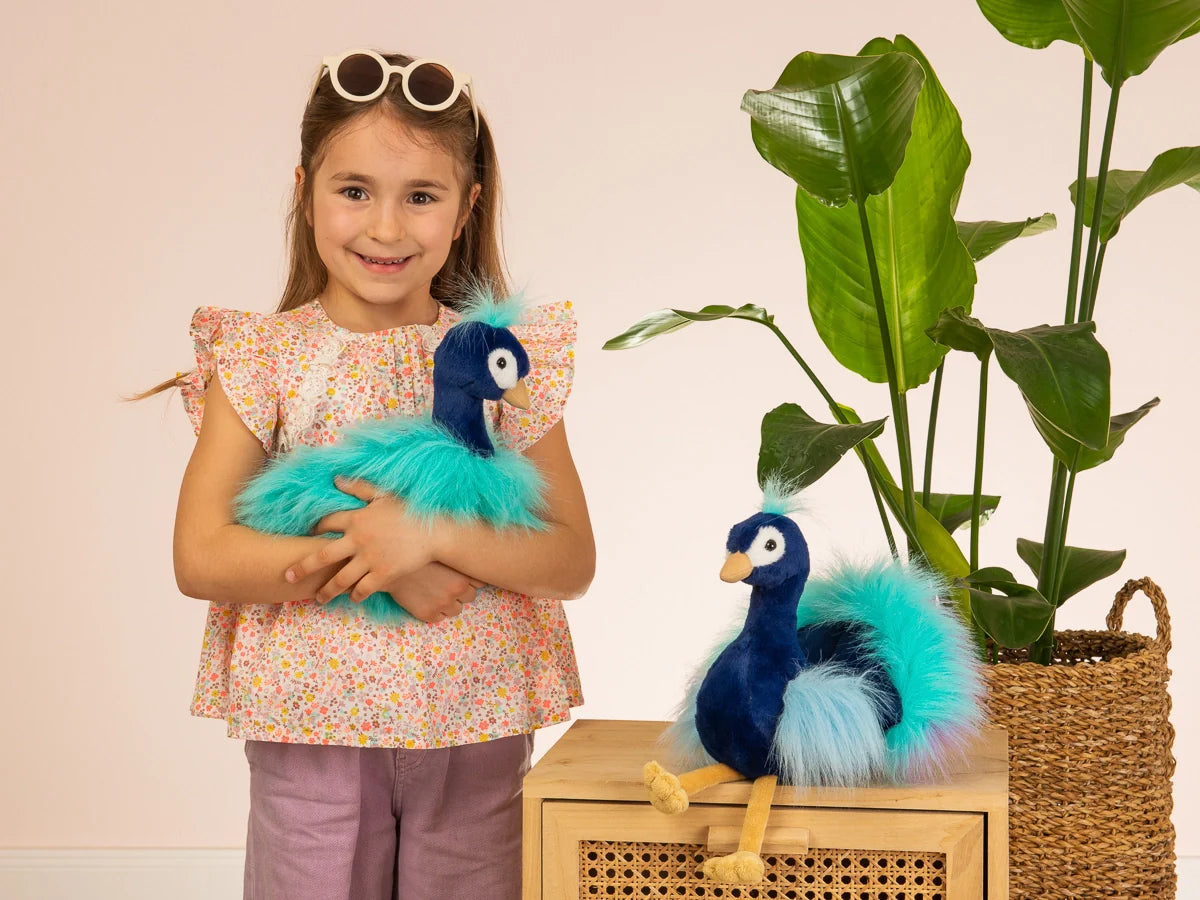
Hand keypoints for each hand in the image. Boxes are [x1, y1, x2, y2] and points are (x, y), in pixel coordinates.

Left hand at [285, 476, 441, 603]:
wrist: (436, 530)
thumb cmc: (412, 510)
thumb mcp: (384, 494)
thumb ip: (359, 487)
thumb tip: (336, 479)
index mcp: (357, 518)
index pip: (326, 523)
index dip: (315, 529)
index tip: (308, 534)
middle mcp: (358, 540)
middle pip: (322, 556)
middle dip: (302, 567)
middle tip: (288, 576)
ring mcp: (370, 559)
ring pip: (340, 579)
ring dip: (327, 591)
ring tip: (318, 598)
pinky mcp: (384, 574)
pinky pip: (363, 589)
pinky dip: (356, 594)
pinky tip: (353, 597)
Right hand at [382, 562, 484, 623]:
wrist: (388, 564)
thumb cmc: (415, 553)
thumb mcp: (441, 551)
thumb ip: (457, 559)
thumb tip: (474, 558)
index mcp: (462, 573)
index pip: (480, 582)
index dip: (470, 578)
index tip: (460, 573)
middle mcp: (456, 590)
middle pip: (471, 596)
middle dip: (461, 591)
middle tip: (446, 582)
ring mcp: (442, 603)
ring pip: (456, 610)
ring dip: (449, 603)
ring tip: (435, 591)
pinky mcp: (428, 614)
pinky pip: (439, 618)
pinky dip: (434, 611)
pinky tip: (425, 598)